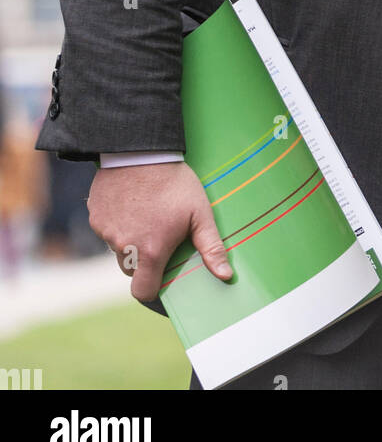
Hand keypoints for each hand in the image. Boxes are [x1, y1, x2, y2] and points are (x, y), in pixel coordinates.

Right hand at [87, 161, 232, 300]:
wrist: (141, 149)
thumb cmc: (174, 182)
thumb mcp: (200, 212)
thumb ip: (211, 247)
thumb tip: (225, 277)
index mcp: (150, 251)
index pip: (143, 292)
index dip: (152, 289)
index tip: (162, 275)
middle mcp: (123, 246)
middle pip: (130, 270)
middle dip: (143, 261)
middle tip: (158, 236)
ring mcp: (106, 231)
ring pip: (117, 248)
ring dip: (129, 240)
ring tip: (146, 215)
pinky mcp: (95, 215)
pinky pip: (106, 229)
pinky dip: (116, 223)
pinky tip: (131, 204)